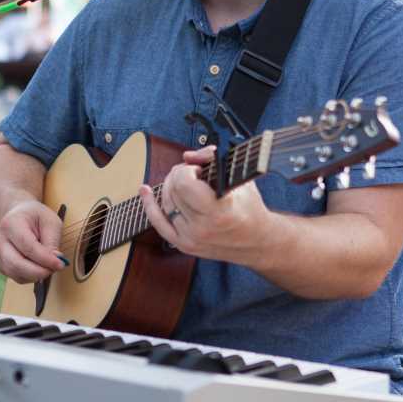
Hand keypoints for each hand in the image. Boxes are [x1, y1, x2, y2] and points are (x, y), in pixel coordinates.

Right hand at [0, 200, 66, 283]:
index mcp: (11, 224)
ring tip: (50, 266)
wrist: (18, 216)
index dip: (45, 258)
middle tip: (56, 268)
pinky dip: (32, 277)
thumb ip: (52, 241)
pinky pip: (17, 277)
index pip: (28, 247)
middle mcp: (0, 241)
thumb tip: (55, 262)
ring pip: (16, 274)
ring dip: (36, 275)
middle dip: (39, 271)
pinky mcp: (3, 266)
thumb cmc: (36, 217)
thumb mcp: (50, 221)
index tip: (60, 264)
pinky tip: (41, 267)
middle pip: (16, 264)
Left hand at [137, 145, 271, 265]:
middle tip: (195, 173)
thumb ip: (211, 162)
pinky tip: (144, 190)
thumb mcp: (237, 179)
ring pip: (165, 202)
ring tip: (185, 181)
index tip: (200, 169)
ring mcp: (190, 238)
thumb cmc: (250, 207)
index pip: (184, 182)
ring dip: (171, 185)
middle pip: (173, 189)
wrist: (258, 242)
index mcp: (217, 211)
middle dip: (180, 174)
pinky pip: (158, 222)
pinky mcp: (184, 245)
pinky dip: (149, 205)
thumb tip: (188, 156)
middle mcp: (202, 228)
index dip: (188, 169)